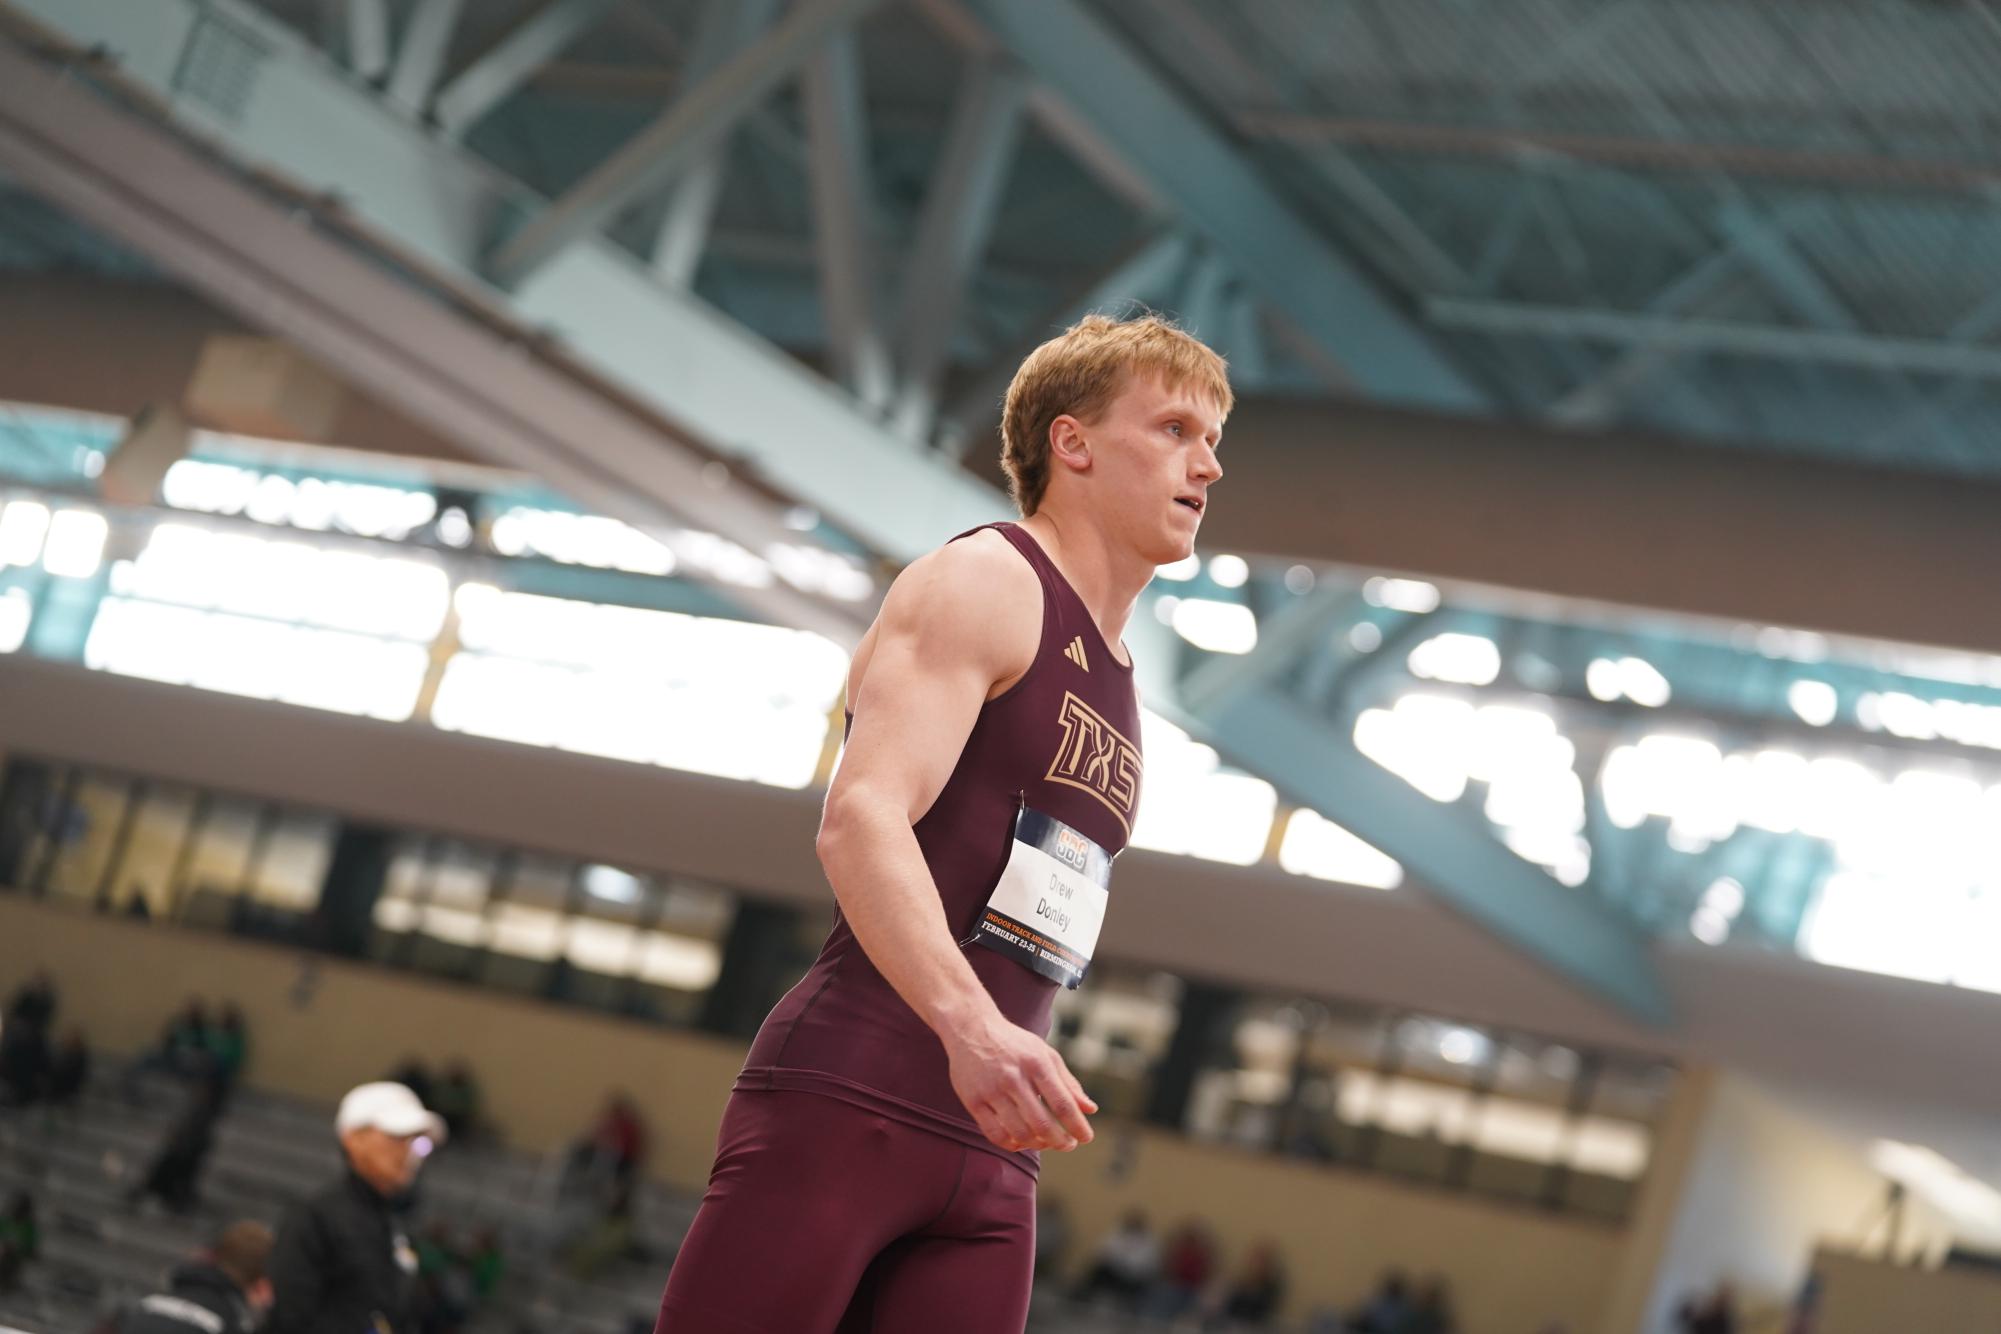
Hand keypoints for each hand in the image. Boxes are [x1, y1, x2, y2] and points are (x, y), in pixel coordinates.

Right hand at [942, 1012, 1097, 1152]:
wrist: (971, 1028)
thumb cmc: (1015, 1044)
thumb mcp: (1045, 1054)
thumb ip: (1068, 1083)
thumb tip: (1091, 1110)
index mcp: (1037, 1063)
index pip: (1063, 1104)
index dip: (1077, 1126)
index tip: (1086, 1138)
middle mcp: (1014, 1077)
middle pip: (1042, 1124)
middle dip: (1060, 1142)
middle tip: (1068, 1145)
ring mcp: (992, 1090)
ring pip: (1019, 1133)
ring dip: (1038, 1145)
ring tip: (1046, 1143)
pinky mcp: (973, 1100)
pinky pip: (995, 1134)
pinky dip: (1012, 1145)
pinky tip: (1021, 1142)